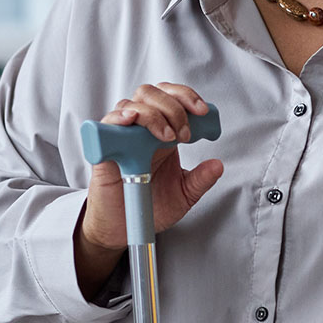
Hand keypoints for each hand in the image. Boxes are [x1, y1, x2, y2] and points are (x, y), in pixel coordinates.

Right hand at [74, 83, 222, 297]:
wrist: (125, 228)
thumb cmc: (151, 206)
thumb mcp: (183, 194)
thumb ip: (201, 180)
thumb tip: (218, 165)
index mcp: (162, 134)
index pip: (172, 99)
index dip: (187, 97)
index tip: (203, 113)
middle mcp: (141, 130)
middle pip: (153, 94)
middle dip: (174, 106)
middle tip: (185, 133)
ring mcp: (122, 137)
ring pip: (132, 104)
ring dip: (154, 114)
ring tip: (167, 137)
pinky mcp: (104, 150)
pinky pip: (106, 124)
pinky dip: (119, 117)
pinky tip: (132, 120)